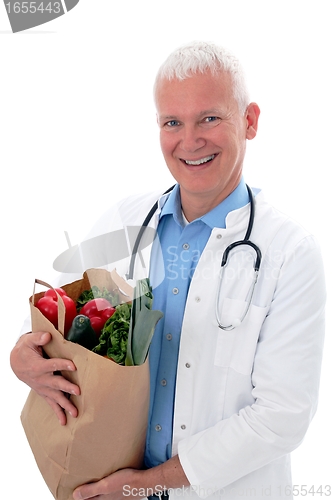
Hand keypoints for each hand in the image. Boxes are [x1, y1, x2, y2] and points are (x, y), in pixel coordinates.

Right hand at [10, 331, 79, 424]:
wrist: (16, 362)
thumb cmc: (25, 349)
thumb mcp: (29, 340)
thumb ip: (38, 337)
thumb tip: (48, 336)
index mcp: (38, 366)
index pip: (52, 365)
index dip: (63, 364)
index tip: (74, 365)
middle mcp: (41, 379)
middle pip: (55, 384)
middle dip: (67, 388)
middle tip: (78, 391)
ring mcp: (42, 387)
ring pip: (55, 397)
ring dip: (65, 405)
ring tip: (75, 413)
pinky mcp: (44, 392)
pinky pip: (51, 404)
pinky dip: (57, 412)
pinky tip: (64, 421)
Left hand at [72, 455, 188, 499]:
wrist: (145, 481)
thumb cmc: (126, 482)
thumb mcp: (106, 485)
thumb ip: (91, 490)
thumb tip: (75, 495)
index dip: (80, 497)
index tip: (72, 492)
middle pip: (95, 499)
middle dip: (87, 494)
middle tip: (80, 487)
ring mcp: (116, 497)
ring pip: (103, 496)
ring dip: (96, 491)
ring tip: (92, 483)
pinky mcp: (122, 492)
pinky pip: (110, 492)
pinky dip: (106, 488)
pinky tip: (108, 480)